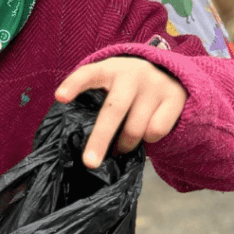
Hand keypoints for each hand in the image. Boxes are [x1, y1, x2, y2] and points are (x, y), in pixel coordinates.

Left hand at [55, 57, 187, 168]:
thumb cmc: (125, 87)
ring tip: (119, 148)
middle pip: (113, 110)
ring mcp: (154, 85)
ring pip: (135, 128)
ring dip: (124, 145)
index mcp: (108, 70)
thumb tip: (77, 138)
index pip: (88, 74)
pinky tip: (145, 134)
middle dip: (100, 139)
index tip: (60, 98)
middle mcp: (132, 74)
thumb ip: (95, 101)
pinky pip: (156, 131)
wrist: (169, 73)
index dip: (73, 85)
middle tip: (89, 163)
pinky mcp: (174, 97)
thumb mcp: (109, 85)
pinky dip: (149, 140)